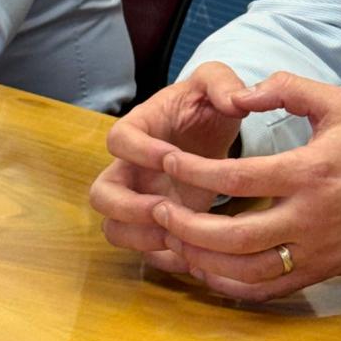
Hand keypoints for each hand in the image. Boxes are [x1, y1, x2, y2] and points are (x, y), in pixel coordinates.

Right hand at [89, 62, 249, 273]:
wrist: (210, 131)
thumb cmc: (206, 105)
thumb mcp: (217, 82)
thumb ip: (225, 83)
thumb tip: (238, 100)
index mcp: (139, 128)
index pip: (118, 139)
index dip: (139, 152)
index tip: (172, 158)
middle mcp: (130, 168)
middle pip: (101, 195)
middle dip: (127, 208)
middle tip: (164, 210)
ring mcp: (139, 199)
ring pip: (115, 229)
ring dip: (141, 239)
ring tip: (180, 237)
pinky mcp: (156, 224)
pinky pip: (145, 251)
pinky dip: (165, 258)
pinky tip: (196, 255)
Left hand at [150, 71, 340, 301]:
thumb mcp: (337, 102)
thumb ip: (287, 89)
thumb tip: (241, 94)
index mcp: (311, 172)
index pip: (240, 177)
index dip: (197, 172)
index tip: (168, 162)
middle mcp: (309, 218)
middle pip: (234, 236)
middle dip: (188, 226)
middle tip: (158, 210)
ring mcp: (313, 252)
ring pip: (245, 271)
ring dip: (202, 260)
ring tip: (173, 240)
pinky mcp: (316, 273)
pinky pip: (264, 290)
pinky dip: (229, 285)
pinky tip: (205, 268)